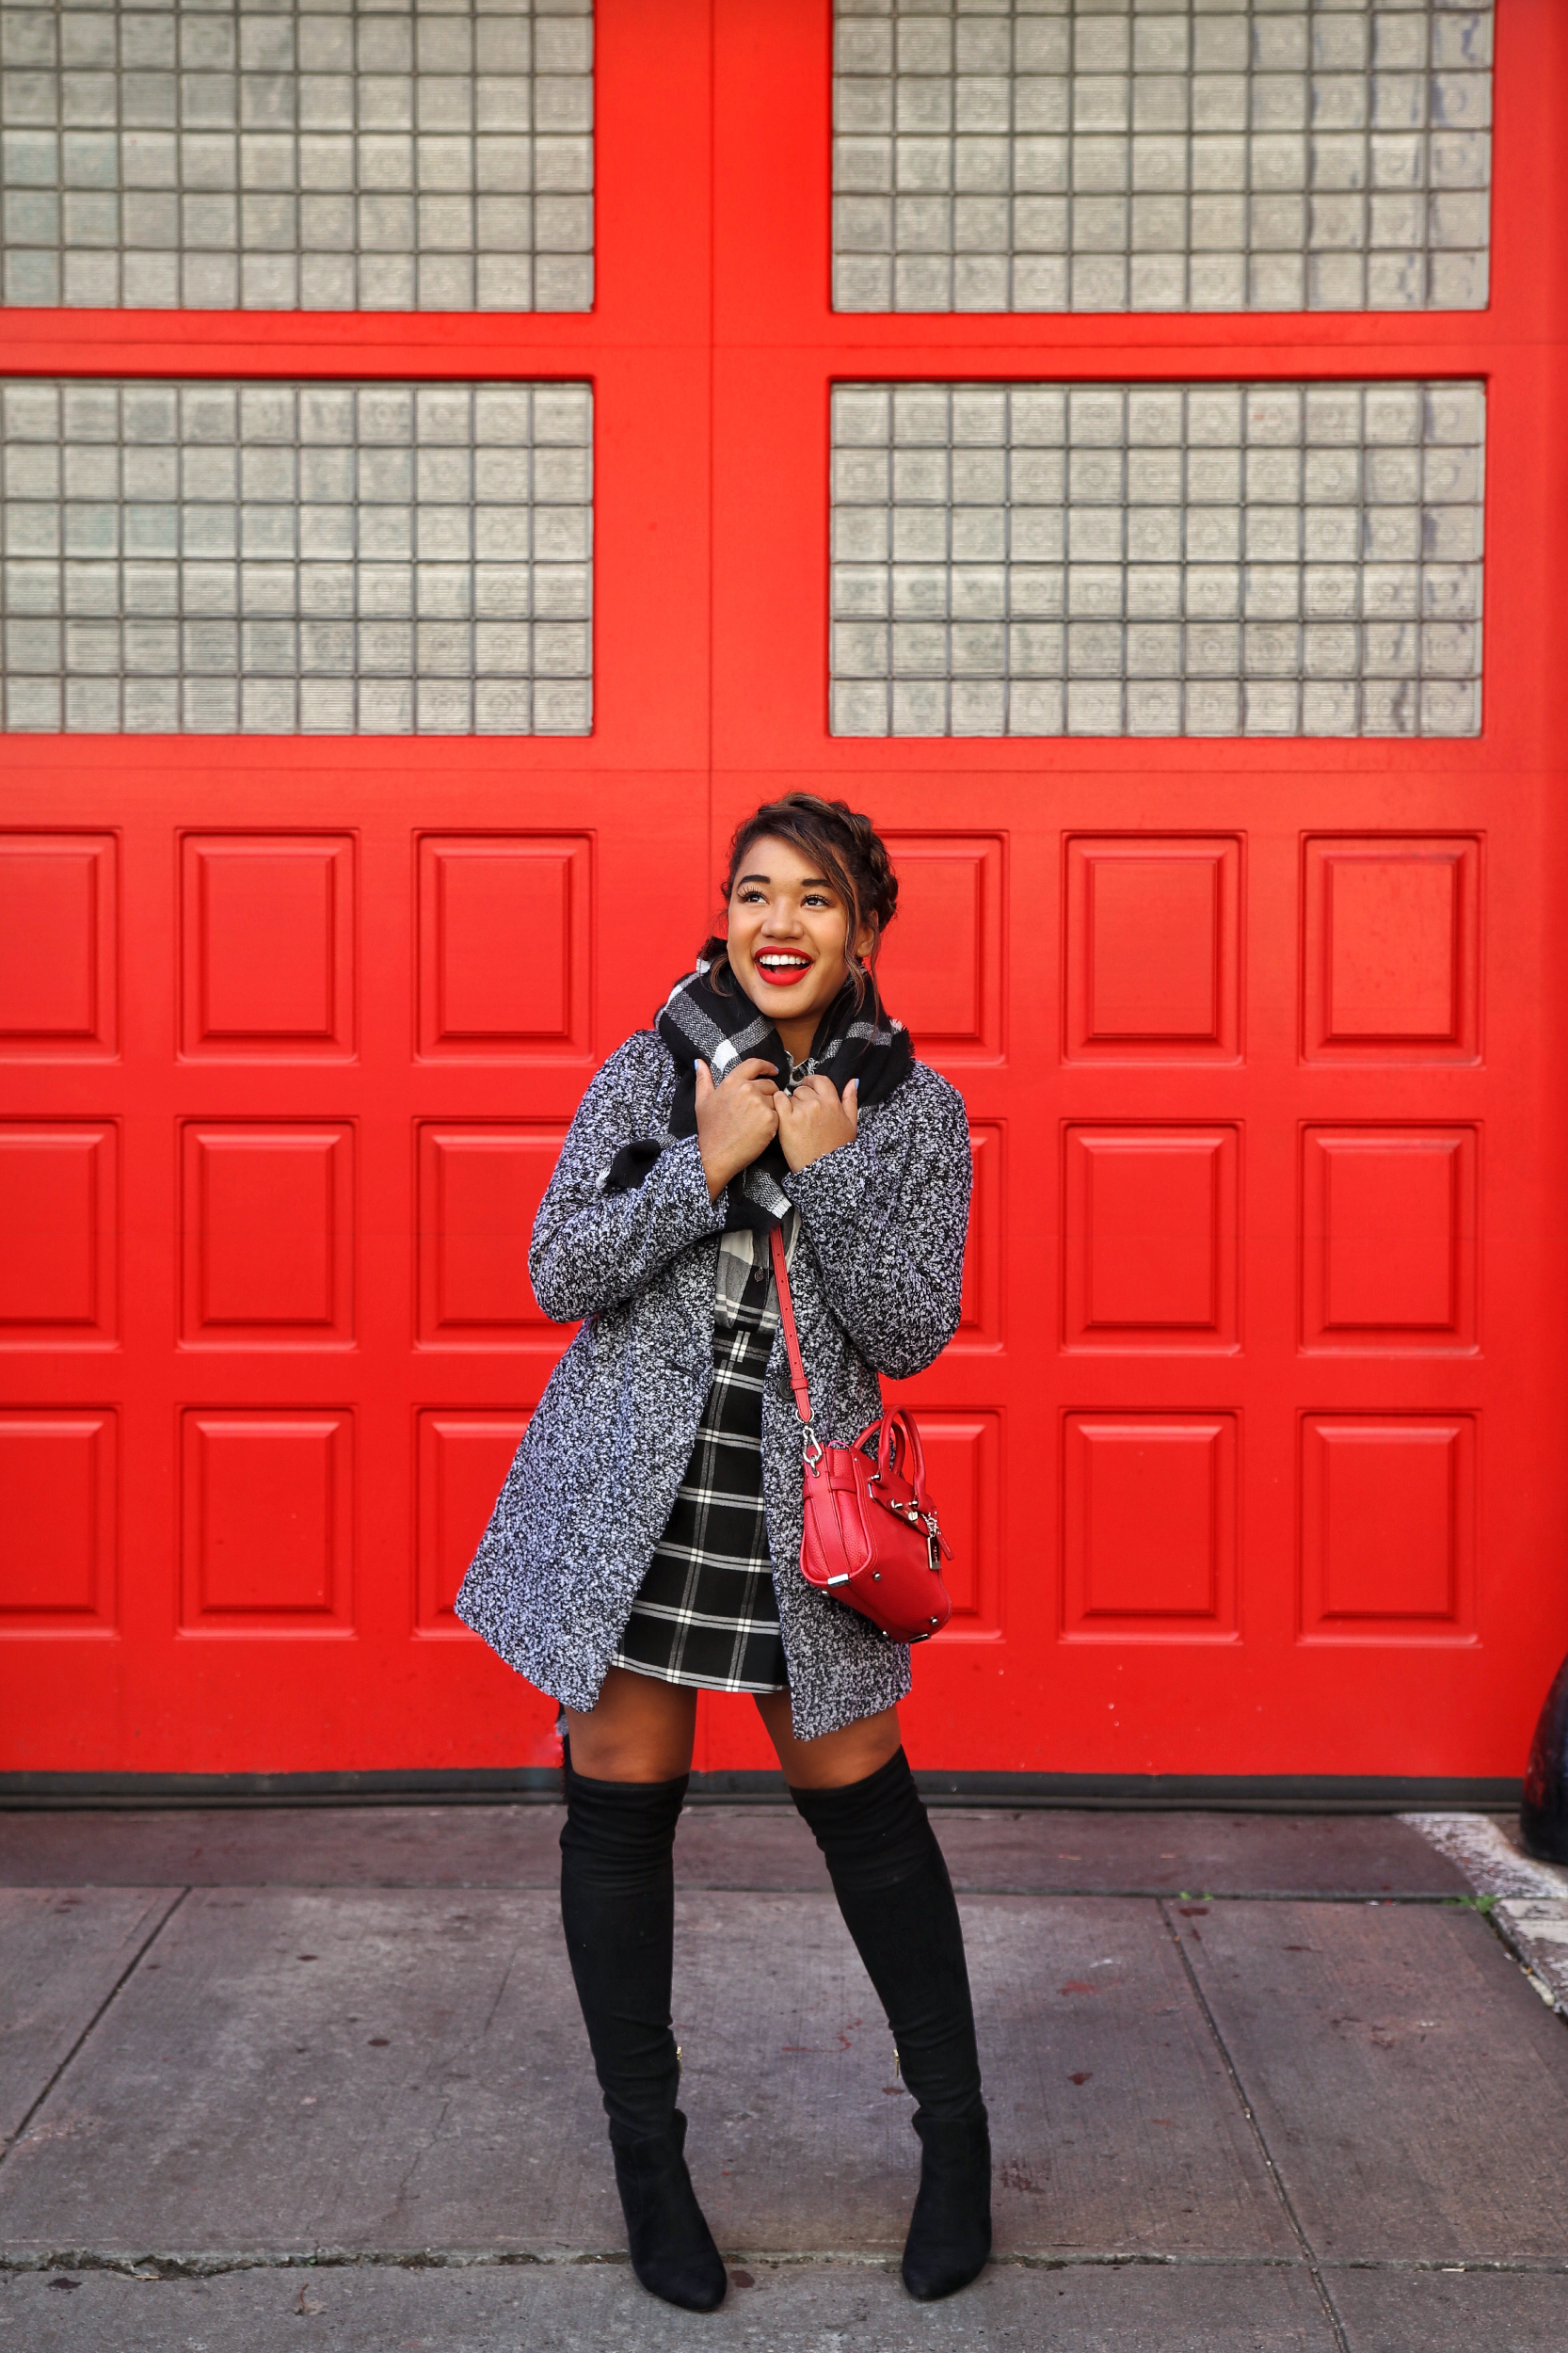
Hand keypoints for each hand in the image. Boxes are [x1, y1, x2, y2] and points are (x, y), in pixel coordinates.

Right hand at [696, 1057, 780, 1200]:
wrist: (716, 1155)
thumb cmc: (709, 1130)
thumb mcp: (702, 1101)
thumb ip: (703, 1079)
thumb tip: (699, 1062)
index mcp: (732, 1082)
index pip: (755, 1064)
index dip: (766, 1066)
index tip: (772, 1070)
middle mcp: (748, 1089)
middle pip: (769, 1084)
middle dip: (767, 1094)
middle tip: (757, 1110)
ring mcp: (760, 1104)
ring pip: (775, 1100)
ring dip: (771, 1108)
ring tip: (756, 1122)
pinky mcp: (770, 1119)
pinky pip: (779, 1115)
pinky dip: (773, 1122)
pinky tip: (761, 1130)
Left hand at [775, 1074, 858, 1172]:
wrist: (825, 1169)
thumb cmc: (838, 1148)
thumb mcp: (851, 1123)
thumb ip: (850, 1099)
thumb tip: (853, 1081)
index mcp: (832, 1102)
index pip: (819, 1080)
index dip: (812, 1082)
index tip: (808, 1087)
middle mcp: (817, 1103)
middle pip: (802, 1089)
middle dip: (801, 1098)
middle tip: (802, 1112)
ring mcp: (801, 1111)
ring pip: (790, 1096)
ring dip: (790, 1104)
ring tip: (795, 1120)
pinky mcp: (787, 1120)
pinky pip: (778, 1100)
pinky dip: (777, 1103)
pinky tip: (781, 1113)